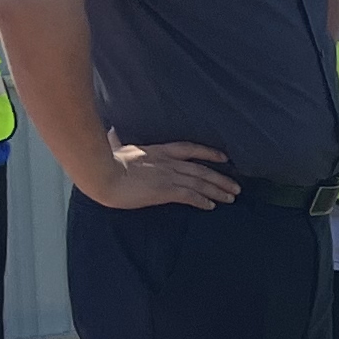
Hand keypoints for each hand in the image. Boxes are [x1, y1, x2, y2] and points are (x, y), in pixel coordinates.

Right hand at [90, 138, 234, 209]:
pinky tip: (212, 206)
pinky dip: (203, 200)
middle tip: (236, 186)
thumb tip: (111, 132)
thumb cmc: (104, 161)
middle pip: (202, 169)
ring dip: (218, 191)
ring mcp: (168, 176)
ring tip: (231, 197)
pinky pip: (190, 195)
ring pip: (201, 183)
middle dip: (221, 178)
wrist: (102, 173)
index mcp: (158, 150)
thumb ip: (117, 141)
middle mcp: (168, 162)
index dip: (209, 152)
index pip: (190, 148)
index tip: (224, 157)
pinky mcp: (165, 190)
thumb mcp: (114, 147)